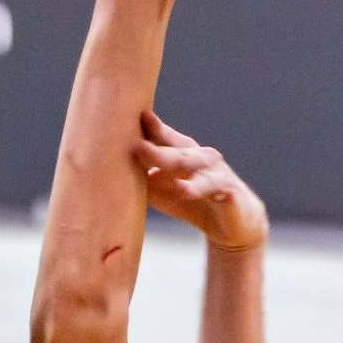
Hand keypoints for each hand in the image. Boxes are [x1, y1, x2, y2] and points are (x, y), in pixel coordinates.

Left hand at [138, 111, 266, 252]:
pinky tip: (184, 190)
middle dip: (156, 148)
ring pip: (194, 165)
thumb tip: (109, 173)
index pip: (164, 138)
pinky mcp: (229, 192)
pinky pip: (213, 188)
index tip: (128, 116)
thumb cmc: (193, 202)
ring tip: (155, 166)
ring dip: (174, 164)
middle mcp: (201, 158)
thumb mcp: (164, 191)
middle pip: (176, 150)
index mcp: (184, 153)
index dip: (149, 128)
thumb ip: (142, 180)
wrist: (234, 226)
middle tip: (135, 144)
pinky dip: (198, 188)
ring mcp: (216, 173)